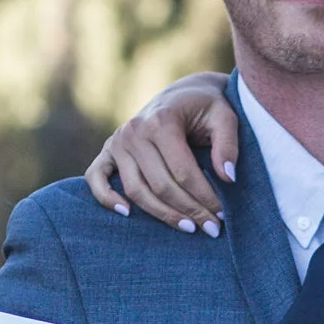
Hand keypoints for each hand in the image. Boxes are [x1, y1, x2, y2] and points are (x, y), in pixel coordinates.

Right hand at [85, 80, 240, 231]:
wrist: (183, 94)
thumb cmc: (206, 108)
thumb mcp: (225, 116)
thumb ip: (227, 145)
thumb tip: (227, 178)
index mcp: (162, 121)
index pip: (183, 171)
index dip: (204, 197)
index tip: (221, 216)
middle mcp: (135, 131)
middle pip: (160, 185)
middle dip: (188, 210)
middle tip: (211, 229)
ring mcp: (118, 141)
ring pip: (136, 190)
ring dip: (161, 214)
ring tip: (187, 228)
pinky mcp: (108, 150)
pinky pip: (97, 177)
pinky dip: (106, 197)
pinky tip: (126, 214)